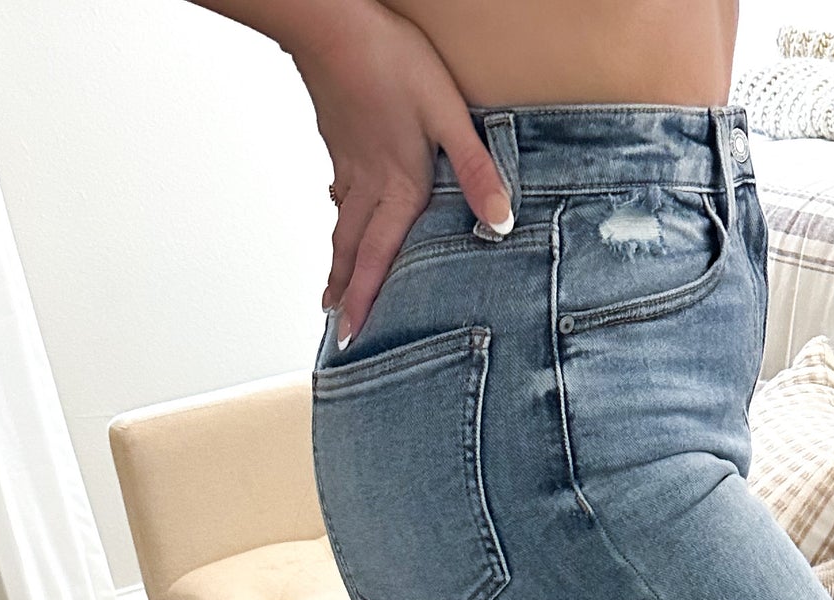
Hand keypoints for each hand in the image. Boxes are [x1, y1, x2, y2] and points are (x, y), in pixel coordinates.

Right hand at [296, 0, 511, 335]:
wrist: (332, 24)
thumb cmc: (392, 63)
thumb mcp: (448, 116)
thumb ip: (477, 171)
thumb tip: (501, 224)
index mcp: (398, 187)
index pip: (380, 258)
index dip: (367, 299)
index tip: (354, 335)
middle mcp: (368, 184)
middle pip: (354, 250)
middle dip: (347, 292)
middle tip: (338, 327)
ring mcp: (348, 162)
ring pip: (342, 224)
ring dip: (338, 260)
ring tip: (332, 288)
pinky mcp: (338, 138)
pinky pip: (338, 191)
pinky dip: (337, 215)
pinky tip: (337, 211)